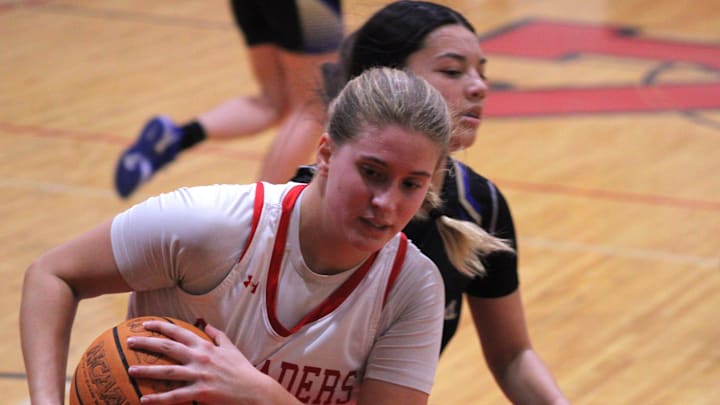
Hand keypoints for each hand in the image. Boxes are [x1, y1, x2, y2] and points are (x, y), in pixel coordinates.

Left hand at [127, 321, 271, 403]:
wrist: (254, 391)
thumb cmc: (242, 370)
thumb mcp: (231, 348)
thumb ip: (218, 336)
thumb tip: (207, 324)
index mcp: (205, 346)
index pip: (179, 332)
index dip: (160, 326)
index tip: (145, 324)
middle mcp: (200, 358)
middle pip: (168, 347)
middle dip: (146, 343)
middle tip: (129, 342)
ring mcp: (199, 375)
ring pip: (167, 371)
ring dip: (146, 370)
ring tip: (129, 370)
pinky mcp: (200, 392)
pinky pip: (174, 396)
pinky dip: (158, 399)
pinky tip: (143, 399)